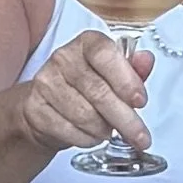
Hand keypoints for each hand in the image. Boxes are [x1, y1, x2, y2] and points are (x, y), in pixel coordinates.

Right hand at [18, 28, 156, 159]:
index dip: (126, 80)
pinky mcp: (35, 108)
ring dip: (104, 130)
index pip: (105, 55)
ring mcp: (46, 83)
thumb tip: (146, 61)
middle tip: (140, 137)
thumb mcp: (113, 75)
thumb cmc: (85, 88)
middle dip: (125, 120)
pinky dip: (87, 139)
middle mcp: (63, 58)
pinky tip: (92, 136)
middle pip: (98, 92)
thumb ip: (132, 69)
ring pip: (85, 115)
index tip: (141, 101)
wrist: (45, 105)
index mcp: (86, 43)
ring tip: (109, 132)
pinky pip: (69, 130)